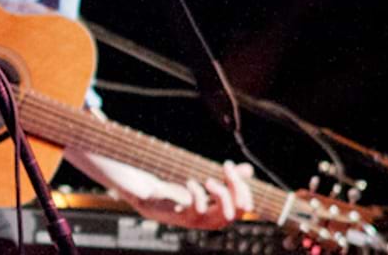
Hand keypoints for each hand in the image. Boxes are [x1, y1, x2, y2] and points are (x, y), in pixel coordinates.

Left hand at [81, 152, 253, 228]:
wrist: (139, 191)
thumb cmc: (169, 188)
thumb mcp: (199, 181)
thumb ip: (223, 178)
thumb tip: (248, 169)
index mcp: (212, 211)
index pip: (240, 209)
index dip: (244, 190)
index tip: (235, 166)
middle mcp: (204, 219)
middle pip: (233, 215)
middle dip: (237, 191)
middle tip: (226, 167)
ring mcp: (190, 220)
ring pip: (217, 220)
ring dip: (221, 197)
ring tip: (209, 180)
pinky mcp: (174, 215)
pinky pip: (194, 212)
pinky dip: (197, 196)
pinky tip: (190, 182)